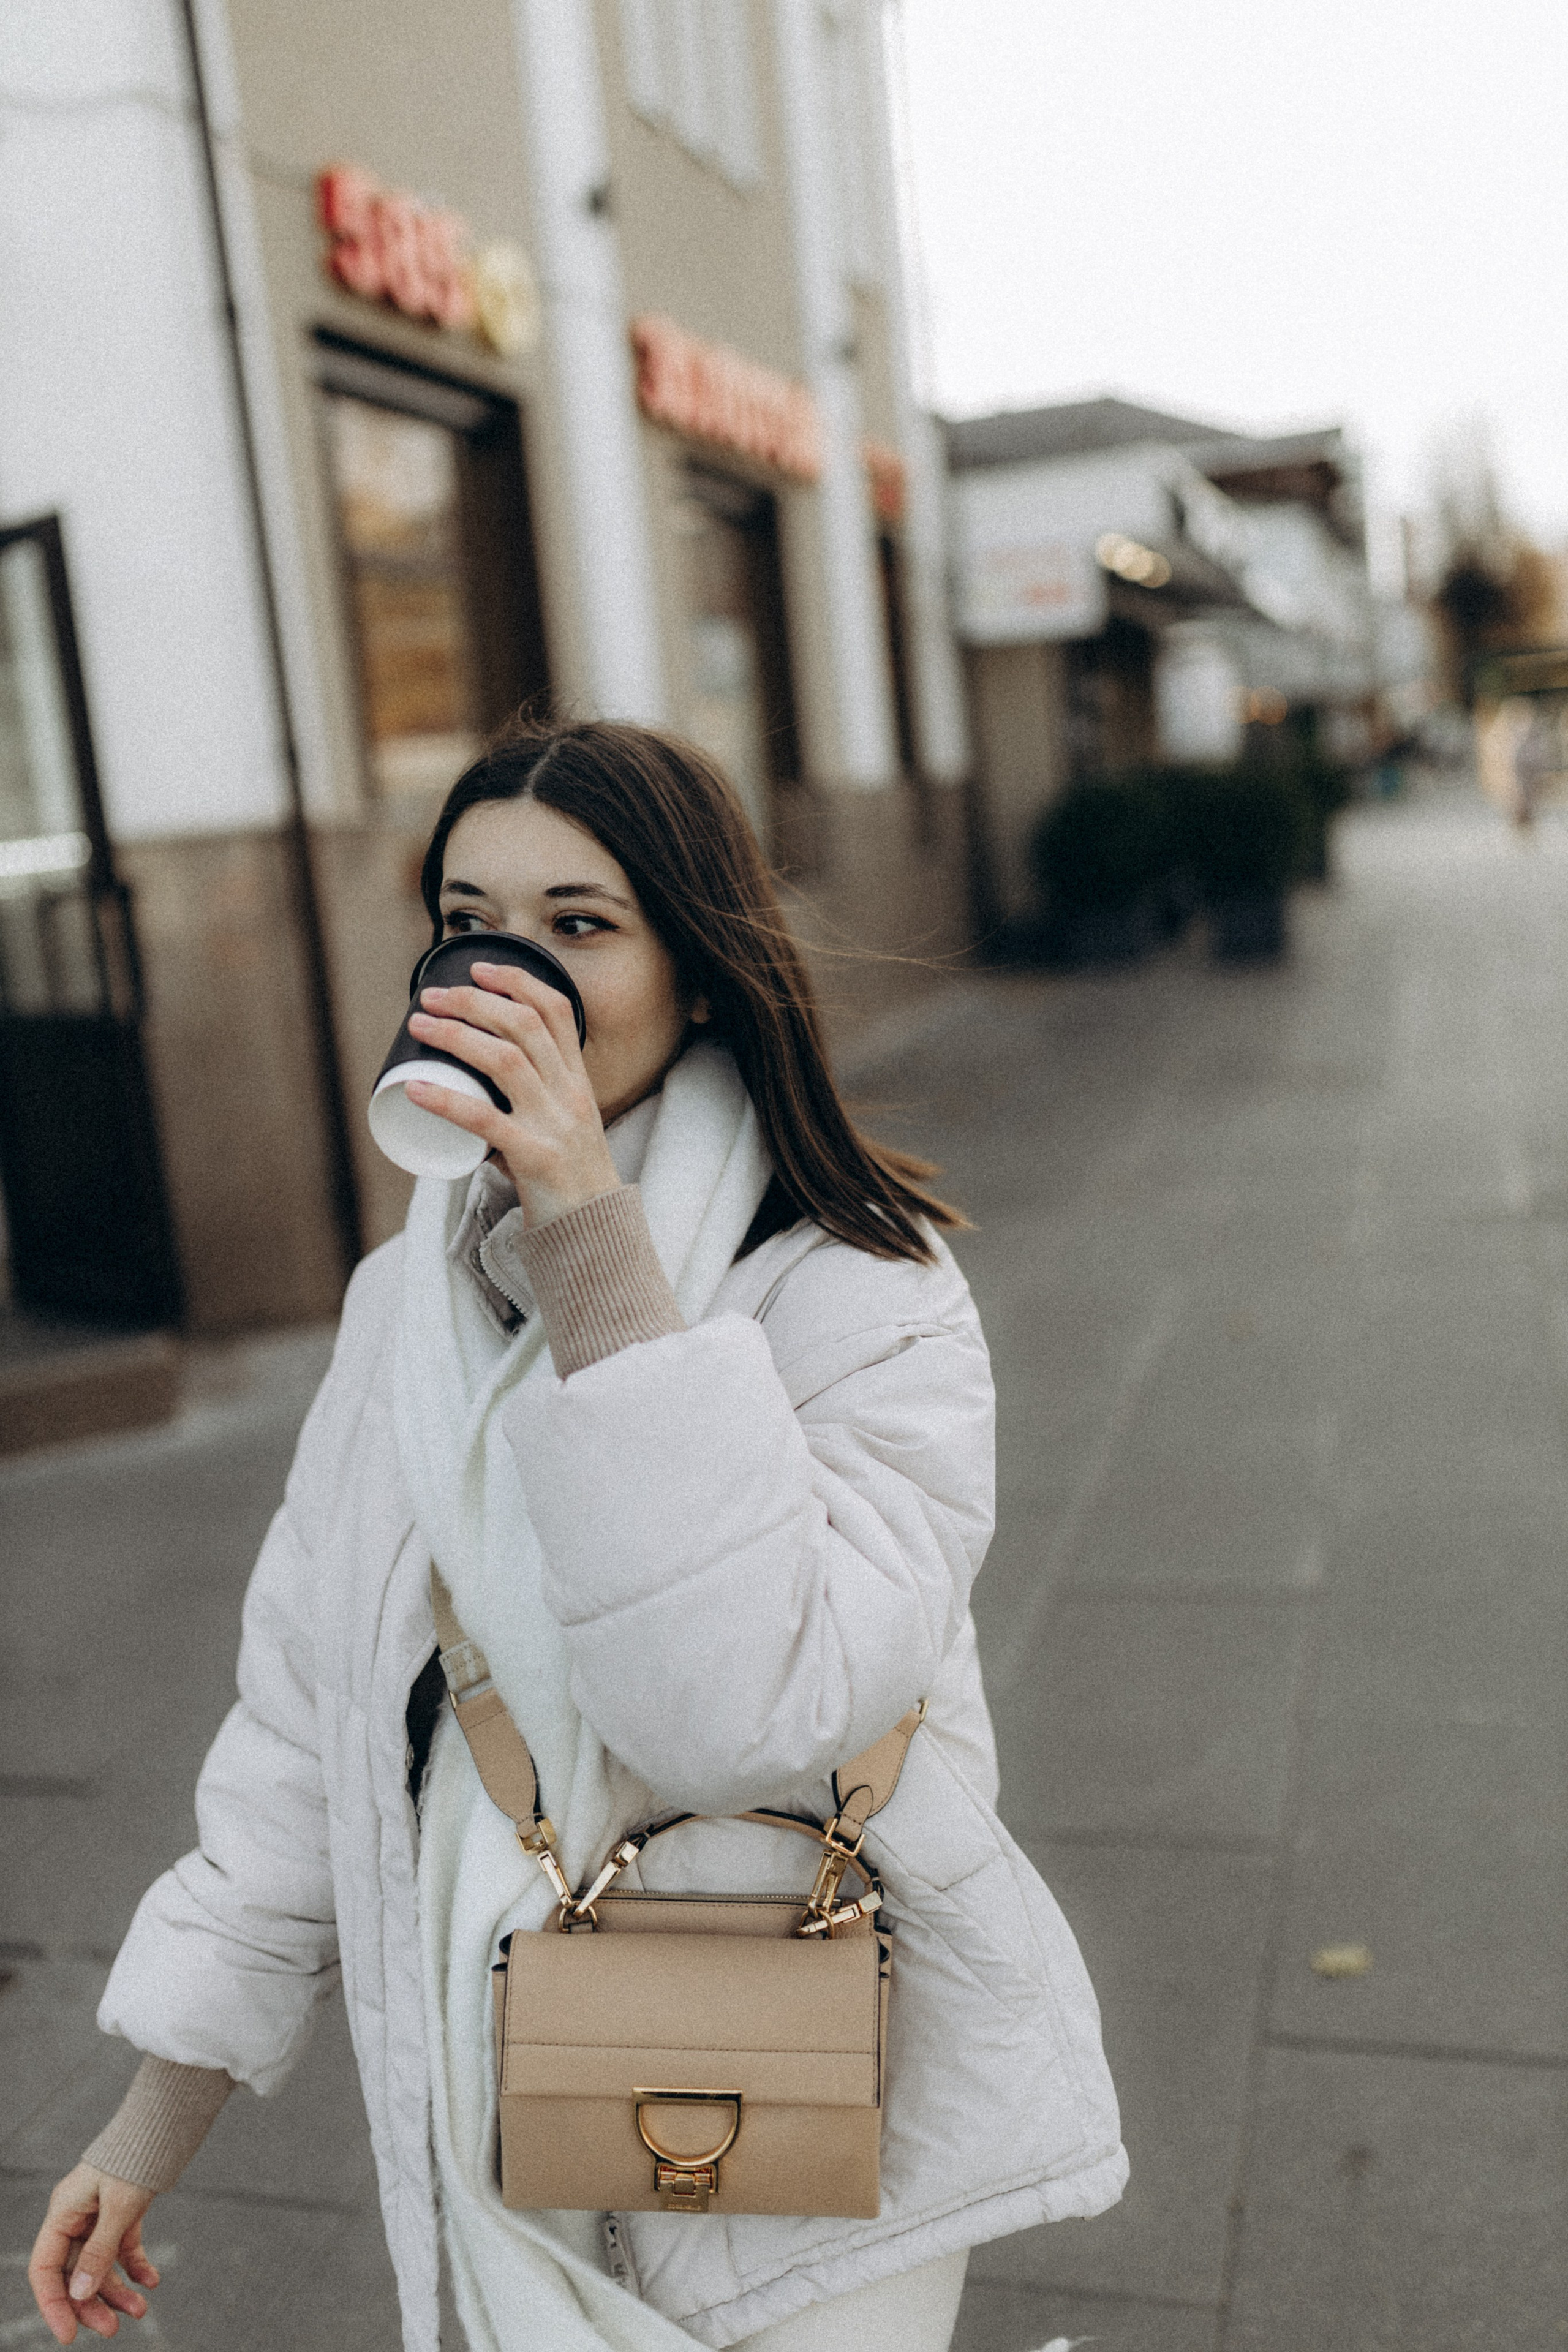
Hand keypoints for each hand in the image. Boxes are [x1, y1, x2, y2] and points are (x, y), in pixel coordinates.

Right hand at [29, 2165, 157, 2342]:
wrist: (163, 2124)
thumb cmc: (135, 2156)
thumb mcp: (118, 2206)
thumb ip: (99, 2250)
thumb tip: (81, 2294)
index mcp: (62, 2212)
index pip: (46, 2269)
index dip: (53, 2304)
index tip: (68, 2334)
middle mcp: (76, 2217)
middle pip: (75, 2273)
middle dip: (91, 2303)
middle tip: (111, 2330)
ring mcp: (99, 2217)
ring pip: (101, 2265)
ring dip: (117, 2290)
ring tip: (140, 2310)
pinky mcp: (122, 2214)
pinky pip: (123, 2249)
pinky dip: (135, 2266)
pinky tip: (151, 2280)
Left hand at [405, 962, 619, 1225]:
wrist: (595, 1237)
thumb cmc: (568, 1182)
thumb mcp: (562, 1127)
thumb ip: (528, 1105)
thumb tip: (470, 1091)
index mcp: (578, 1082)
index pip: (557, 1011)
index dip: (518, 980)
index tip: (478, 968)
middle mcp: (570, 1095)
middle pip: (524, 1026)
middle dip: (473, 1001)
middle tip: (431, 997)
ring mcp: (555, 1126)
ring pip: (505, 1060)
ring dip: (456, 1035)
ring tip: (418, 1026)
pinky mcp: (535, 1159)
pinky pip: (485, 1121)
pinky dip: (446, 1101)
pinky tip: (415, 1088)